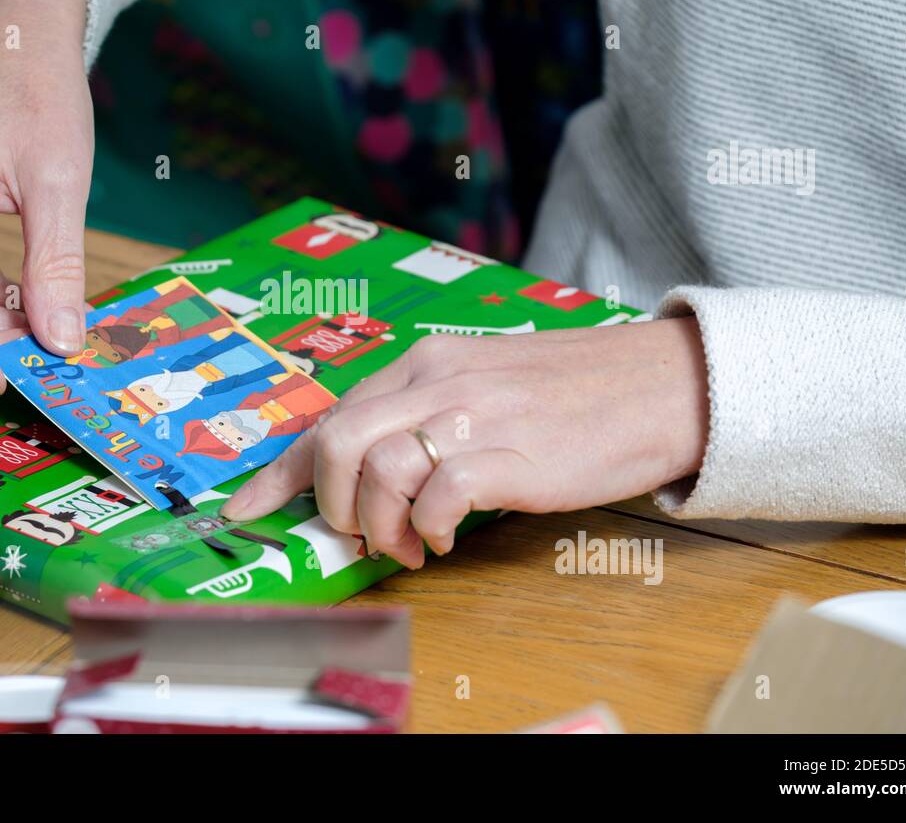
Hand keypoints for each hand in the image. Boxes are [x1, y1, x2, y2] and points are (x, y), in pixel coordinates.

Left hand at [221, 317, 709, 567]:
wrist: (659, 383)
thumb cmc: (570, 393)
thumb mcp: (483, 384)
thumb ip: (424, 412)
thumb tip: (367, 472)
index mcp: (426, 361)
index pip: (331, 415)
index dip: (280, 472)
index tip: (245, 510)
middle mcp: (439, 379)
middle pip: (337, 442)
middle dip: (328, 503)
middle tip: (358, 534)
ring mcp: (475, 415)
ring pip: (377, 471)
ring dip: (379, 526)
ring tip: (409, 545)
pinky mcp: (513, 456)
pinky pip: (437, 497)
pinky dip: (426, 530)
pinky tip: (444, 540)